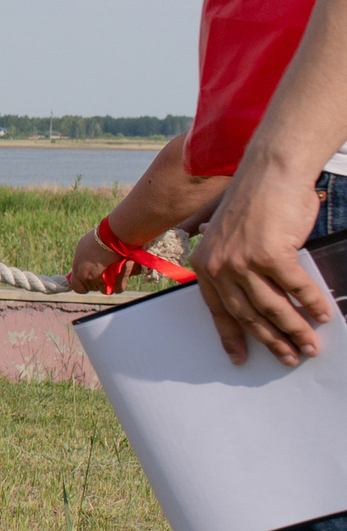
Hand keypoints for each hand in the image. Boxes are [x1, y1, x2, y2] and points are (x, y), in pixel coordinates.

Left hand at [67, 227, 116, 293]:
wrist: (114, 237)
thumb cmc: (98, 239)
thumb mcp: (82, 249)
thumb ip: (81, 263)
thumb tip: (81, 268)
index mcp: (78, 271)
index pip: (78, 288)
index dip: (84, 285)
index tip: (89, 279)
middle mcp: (89, 278)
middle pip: (93, 287)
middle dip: (98, 281)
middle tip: (104, 269)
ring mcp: (103, 282)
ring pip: (106, 289)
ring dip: (110, 282)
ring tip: (114, 269)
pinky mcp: (117, 282)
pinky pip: (118, 288)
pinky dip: (121, 282)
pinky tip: (122, 273)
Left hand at [192, 169, 328, 364]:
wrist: (270, 172)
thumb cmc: (257, 202)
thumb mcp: (235, 237)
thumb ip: (240, 267)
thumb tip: (263, 301)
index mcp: (206, 264)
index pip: (218, 310)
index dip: (231, 337)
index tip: (239, 359)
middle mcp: (219, 266)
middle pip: (248, 315)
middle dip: (271, 340)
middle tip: (291, 357)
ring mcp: (243, 261)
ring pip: (273, 307)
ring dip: (295, 329)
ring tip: (310, 346)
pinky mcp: (270, 254)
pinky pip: (295, 287)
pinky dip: (311, 303)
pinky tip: (323, 315)